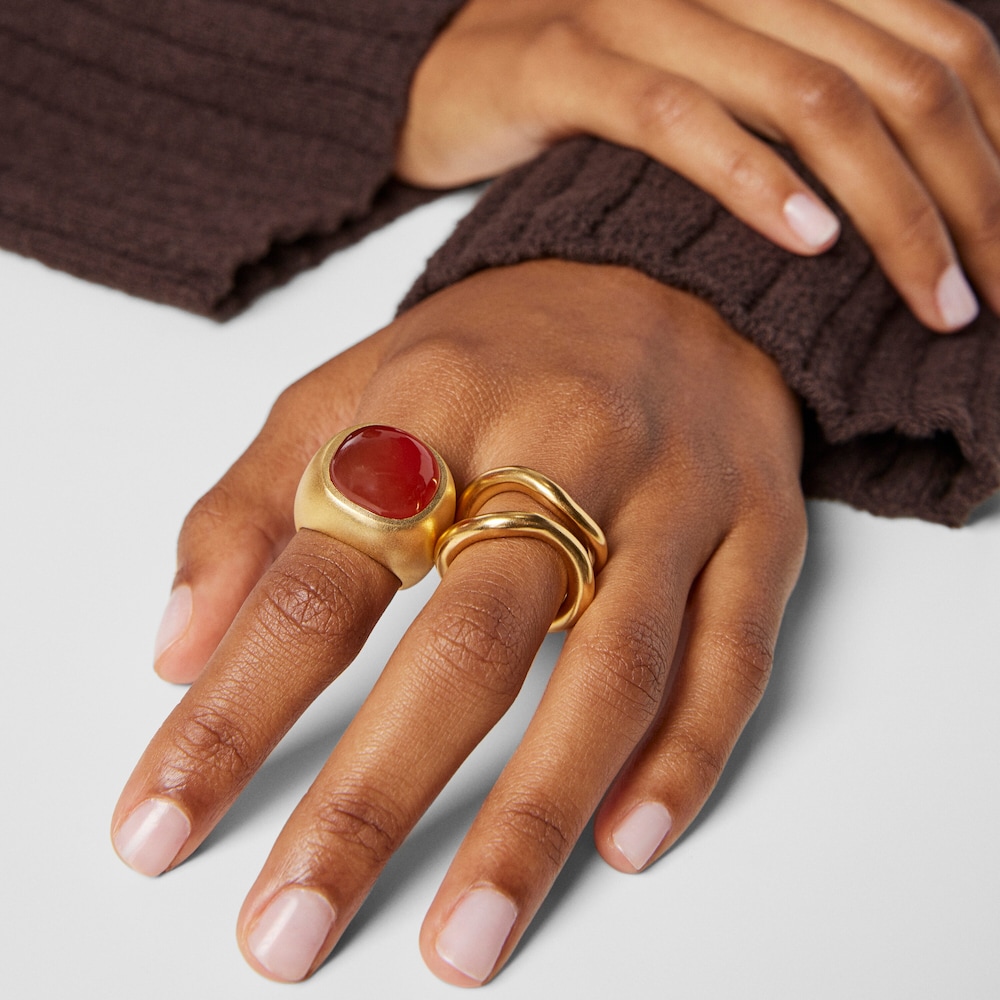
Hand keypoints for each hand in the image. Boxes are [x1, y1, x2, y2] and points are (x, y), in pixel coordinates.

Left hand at [112, 262, 806, 985]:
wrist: (667, 272)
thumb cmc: (498, 348)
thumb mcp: (352, 385)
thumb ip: (254, 502)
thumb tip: (178, 647)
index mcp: (434, 405)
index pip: (317, 576)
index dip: (231, 709)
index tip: (162, 825)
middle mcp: (561, 449)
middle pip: (465, 643)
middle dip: (370, 800)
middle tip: (290, 932)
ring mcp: (673, 494)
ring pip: (612, 671)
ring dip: (534, 815)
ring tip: (464, 941)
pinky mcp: (758, 527)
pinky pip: (732, 655)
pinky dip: (684, 755)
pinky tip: (627, 841)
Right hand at [397, 0, 999, 332]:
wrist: (447, 67)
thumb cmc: (598, 93)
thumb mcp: (720, 89)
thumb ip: (808, 112)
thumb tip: (906, 196)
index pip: (940, 42)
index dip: (999, 147)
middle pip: (895, 79)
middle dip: (964, 199)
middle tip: (992, 299)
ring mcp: (649, 7)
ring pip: (808, 97)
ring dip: (888, 209)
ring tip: (933, 297)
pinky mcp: (568, 60)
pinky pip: (677, 116)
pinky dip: (752, 177)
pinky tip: (809, 242)